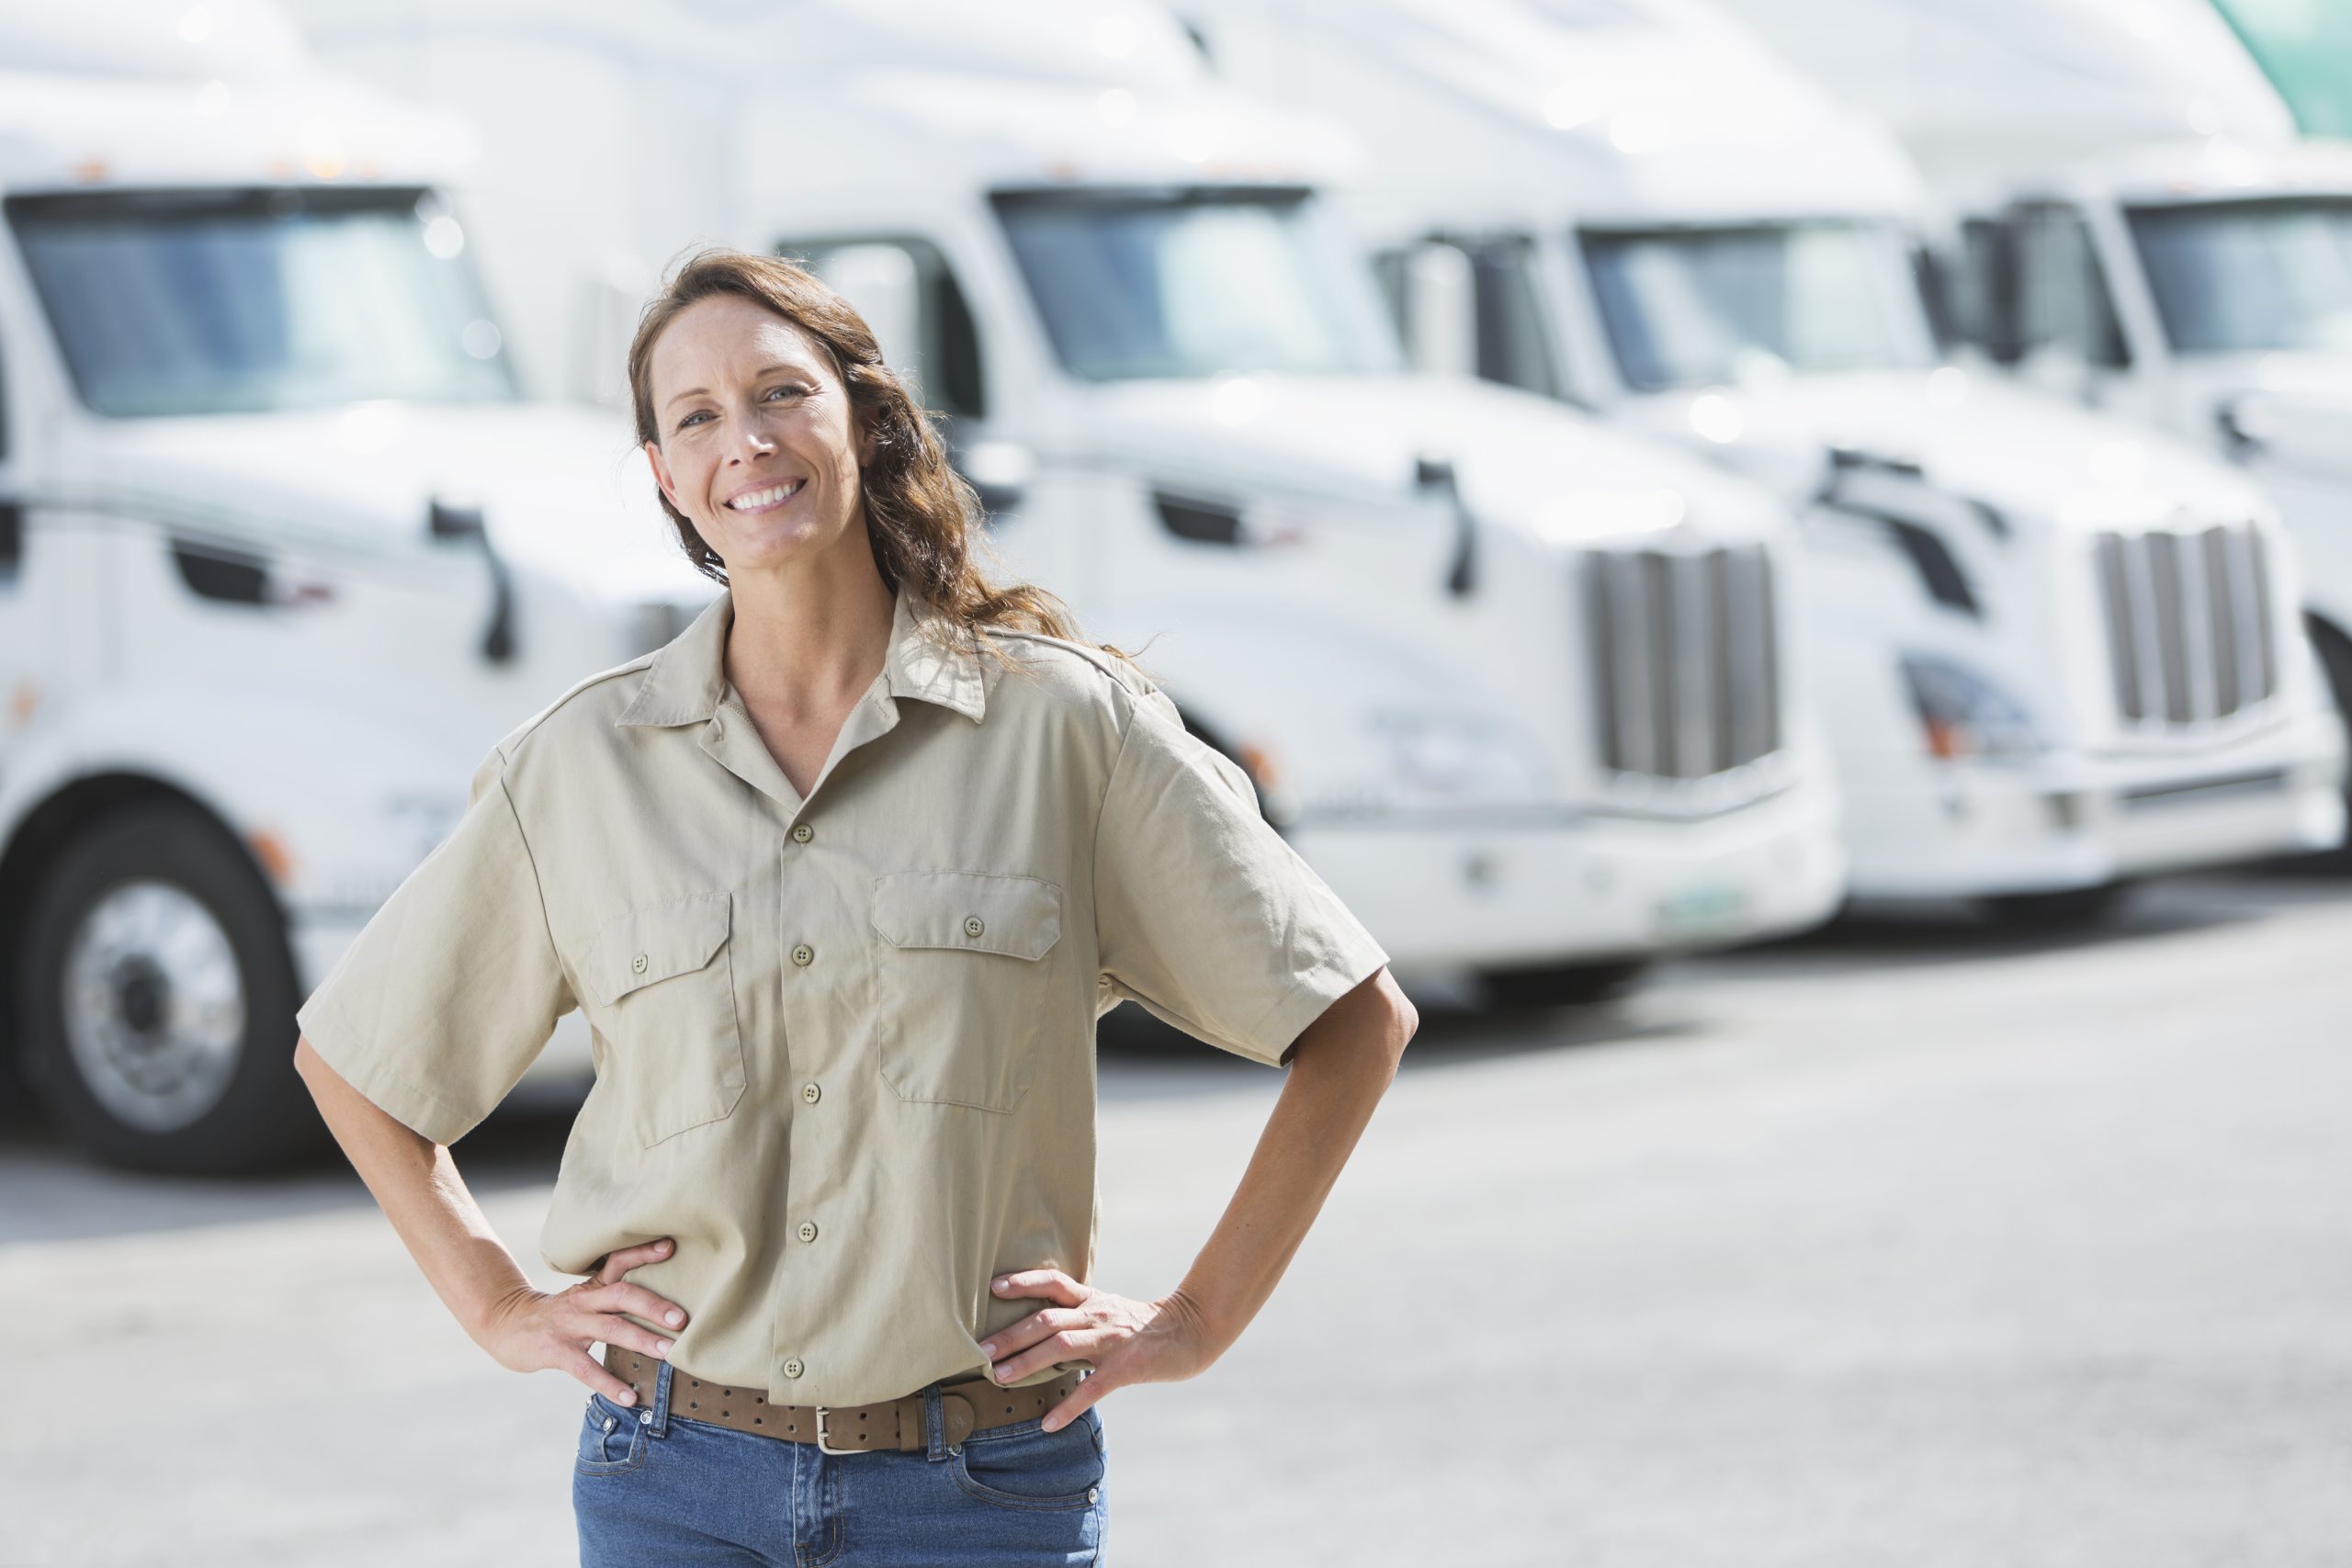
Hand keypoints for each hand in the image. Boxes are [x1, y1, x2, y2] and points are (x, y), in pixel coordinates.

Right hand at [477, 1237, 688, 1406]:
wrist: (505, 1326)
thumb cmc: (558, 1316)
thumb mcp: (584, 1298)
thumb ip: (615, 1297)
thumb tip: (664, 1306)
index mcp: (592, 1286)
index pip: (618, 1261)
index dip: (643, 1253)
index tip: (671, 1246)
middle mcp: (583, 1301)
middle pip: (622, 1294)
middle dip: (654, 1305)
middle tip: (682, 1319)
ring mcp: (568, 1325)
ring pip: (610, 1328)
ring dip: (642, 1340)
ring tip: (668, 1354)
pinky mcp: (555, 1350)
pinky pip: (586, 1368)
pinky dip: (609, 1383)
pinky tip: (629, 1397)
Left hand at [980, 1268, 1223, 1431]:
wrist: (1190, 1331)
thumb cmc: (1140, 1325)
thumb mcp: (1106, 1310)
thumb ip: (1075, 1316)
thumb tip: (1033, 1329)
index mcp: (1091, 1300)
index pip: (1052, 1283)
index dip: (1023, 1282)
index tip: (992, 1287)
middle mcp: (1097, 1315)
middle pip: (1047, 1319)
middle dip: (1011, 1335)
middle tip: (981, 1351)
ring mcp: (1111, 1340)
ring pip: (1063, 1346)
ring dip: (1028, 1362)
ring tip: (1001, 1377)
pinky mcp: (1126, 1367)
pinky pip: (1092, 1387)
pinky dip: (1068, 1406)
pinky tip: (1048, 1423)